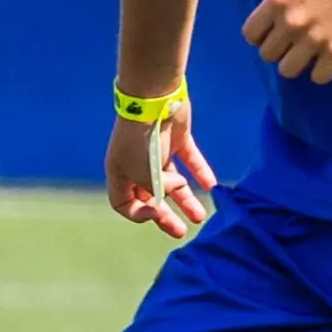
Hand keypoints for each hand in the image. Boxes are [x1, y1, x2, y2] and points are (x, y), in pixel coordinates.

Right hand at [106, 104, 217, 240]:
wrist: (154, 100)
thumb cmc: (142, 141)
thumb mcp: (144, 175)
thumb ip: (158, 192)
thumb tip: (177, 189)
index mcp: (120, 173)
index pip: (123, 203)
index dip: (138, 214)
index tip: (154, 213)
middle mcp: (136, 164)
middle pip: (151, 196)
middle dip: (165, 216)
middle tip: (181, 231)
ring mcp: (157, 150)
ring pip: (172, 181)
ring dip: (185, 199)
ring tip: (201, 216)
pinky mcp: (176, 138)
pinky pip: (189, 160)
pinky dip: (200, 171)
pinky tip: (211, 185)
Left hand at [241, 0, 331, 83]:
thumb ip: (281, 6)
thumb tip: (270, 31)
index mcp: (278, 1)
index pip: (250, 35)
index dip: (262, 37)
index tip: (275, 36)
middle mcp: (291, 22)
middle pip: (267, 55)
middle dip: (280, 51)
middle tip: (295, 45)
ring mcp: (314, 39)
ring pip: (287, 70)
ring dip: (298, 65)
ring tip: (310, 56)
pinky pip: (318, 77)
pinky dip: (323, 72)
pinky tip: (329, 61)